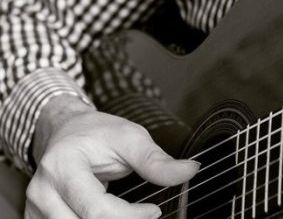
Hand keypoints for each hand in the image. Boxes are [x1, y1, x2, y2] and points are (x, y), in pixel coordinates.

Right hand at [26, 95, 198, 217]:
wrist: (66, 130)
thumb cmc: (98, 133)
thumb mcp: (130, 138)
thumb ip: (156, 160)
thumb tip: (190, 170)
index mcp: (63, 165)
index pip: (96, 209)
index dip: (130, 217)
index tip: (154, 211)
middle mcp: (42, 190)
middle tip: (143, 215)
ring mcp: (34, 208)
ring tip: (127, 216)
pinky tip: (108, 218)